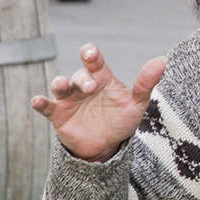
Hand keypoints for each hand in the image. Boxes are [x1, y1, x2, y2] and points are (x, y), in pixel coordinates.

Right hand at [31, 44, 165, 162]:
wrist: (107, 145)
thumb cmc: (121, 118)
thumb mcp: (136, 102)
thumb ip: (146, 83)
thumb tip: (162, 60)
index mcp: (102, 78)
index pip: (94, 61)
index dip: (91, 55)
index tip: (91, 55)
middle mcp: (83, 85)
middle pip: (79, 75)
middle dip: (83, 79)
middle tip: (90, 88)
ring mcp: (69, 99)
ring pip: (60, 85)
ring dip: (60, 84)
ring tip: (62, 86)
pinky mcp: (58, 114)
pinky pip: (46, 105)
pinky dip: (40, 102)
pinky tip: (37, 100)